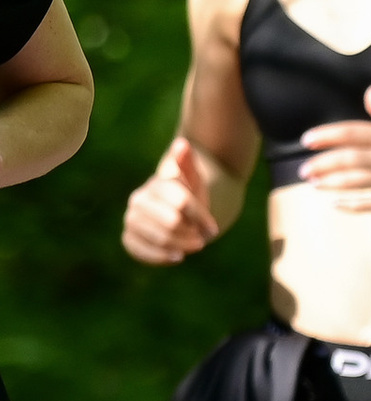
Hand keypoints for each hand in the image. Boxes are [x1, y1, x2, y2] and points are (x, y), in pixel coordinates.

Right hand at [121, 136, 223, 264]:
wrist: (179, 217)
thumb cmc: (190, 198)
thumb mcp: (195, 181)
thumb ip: (188, 164)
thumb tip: (182, 144)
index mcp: (157, 185)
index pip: (182, 202)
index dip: (201, 217)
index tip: (212, 228)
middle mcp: (139, 200)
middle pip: (172, 221)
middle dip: (191, 232)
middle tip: (200, 238)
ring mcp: (131, 219)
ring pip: (160, 237)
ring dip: (182, 245)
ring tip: (192, 245)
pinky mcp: (129, 238)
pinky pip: (139, 250)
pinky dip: (161, 256)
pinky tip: (176, 256)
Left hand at [299, 85, 370, 211]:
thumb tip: (370, 92)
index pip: (351, 133)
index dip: (326, 136)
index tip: (307, 140)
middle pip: (347, 160)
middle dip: (322, 164)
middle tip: (305, 169)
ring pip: (354, 182)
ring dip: (330, 183)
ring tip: (314, 184)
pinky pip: (369, 205)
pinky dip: (350, 205)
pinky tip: (336, 204)